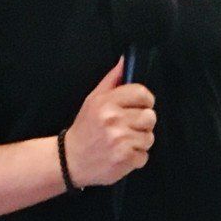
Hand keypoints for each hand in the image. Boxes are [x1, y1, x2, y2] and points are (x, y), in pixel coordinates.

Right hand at [63, 61, 155, 186]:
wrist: (69, 160)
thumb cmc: (84, 129)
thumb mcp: (93, 99)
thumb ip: (112, 79)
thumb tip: (125, 60)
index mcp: (106, 102)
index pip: (142, 93)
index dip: (145, 101)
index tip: (139, 108)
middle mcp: (113, 120)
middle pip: (150, 116)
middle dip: (142, 124)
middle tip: (127, 127)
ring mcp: (120, 140)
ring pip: (149, 137)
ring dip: (139, 142)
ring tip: (123, 142)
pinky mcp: (125, 159)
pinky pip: (144, 156)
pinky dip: (135, 158)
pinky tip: (121, 155)